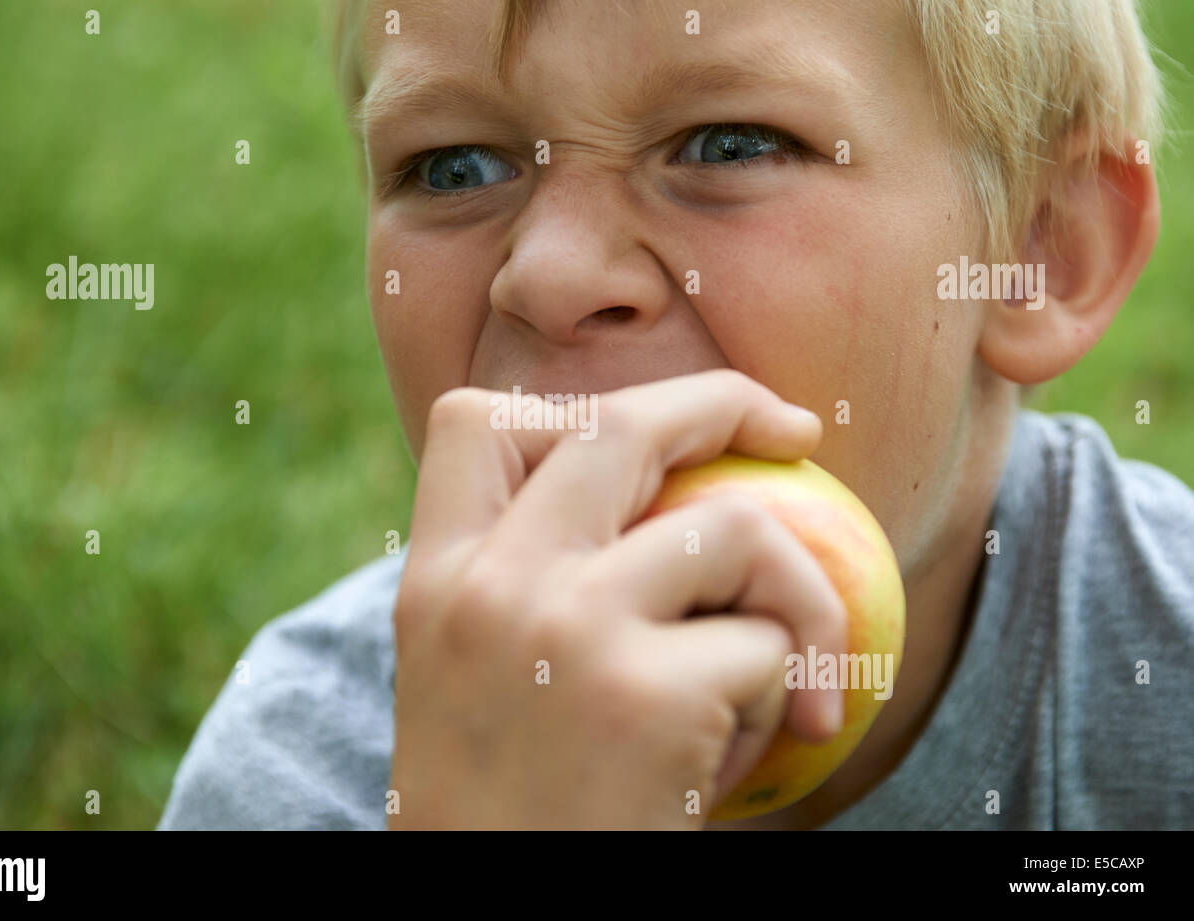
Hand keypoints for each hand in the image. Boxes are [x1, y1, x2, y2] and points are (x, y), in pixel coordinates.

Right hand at [387, 369, 846, 828]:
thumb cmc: (507, 814)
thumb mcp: (482, 680)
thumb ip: (533, 586)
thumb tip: (666, 497)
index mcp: (434, 580)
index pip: (471, 423)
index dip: (567, 406)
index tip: (645, 432)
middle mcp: (490, 586)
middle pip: (620, 426)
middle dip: (726, 402)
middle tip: (795, 431)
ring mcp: (567, 629)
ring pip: (735, 528)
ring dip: (789, 595)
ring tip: (772, 682)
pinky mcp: (649, 694)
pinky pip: (771, 647)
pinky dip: (785, 696)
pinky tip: (737, 762)